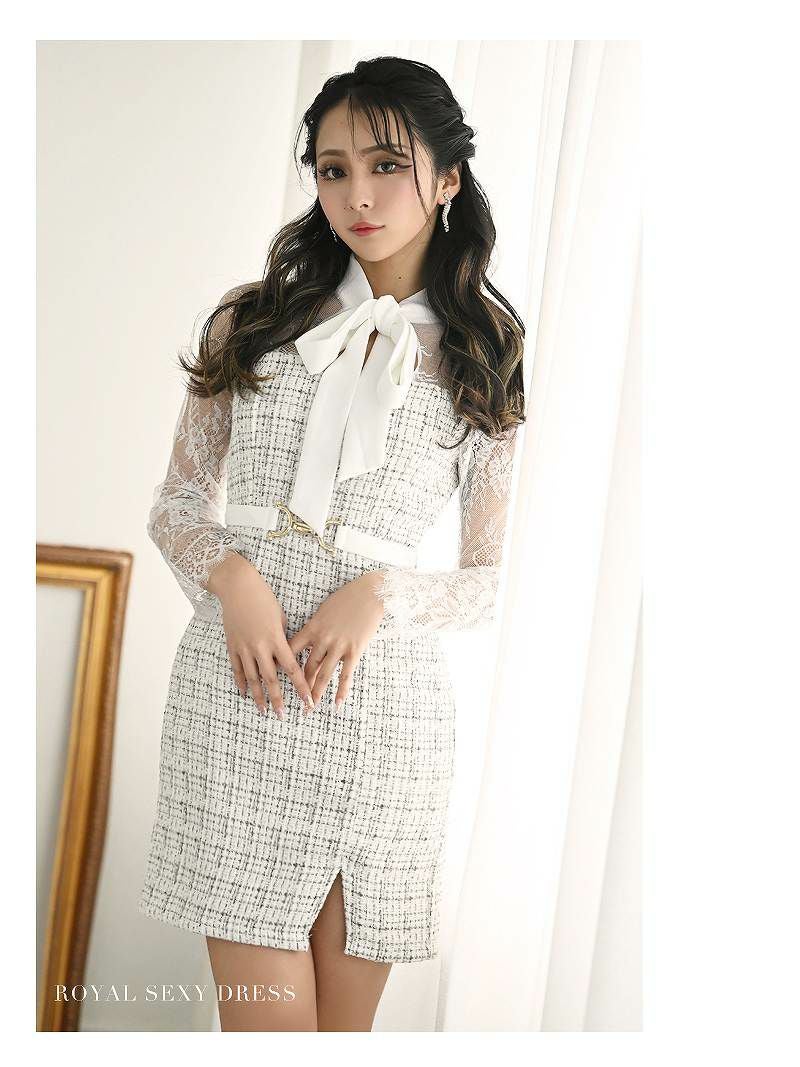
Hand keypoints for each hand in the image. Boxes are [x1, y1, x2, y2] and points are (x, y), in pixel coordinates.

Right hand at [207, 552, 314, 718]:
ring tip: (263, 711)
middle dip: (278, 699)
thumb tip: (286, 656)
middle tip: (283, 716)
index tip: (308, 701)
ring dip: (259, 697)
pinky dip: (241, 683)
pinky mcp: (232, 646)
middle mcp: (260, 647)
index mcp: (276, 639)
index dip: (301, 687)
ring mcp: (244, 648)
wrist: (237, 587)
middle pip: (271, 679)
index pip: (292, 669)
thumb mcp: (280, 617)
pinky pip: (237, 669)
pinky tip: (245, 694)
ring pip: (252, 678)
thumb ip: (283, 639)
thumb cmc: (264, 598)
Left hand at [287, 571, 385, 713]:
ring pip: (323, 674)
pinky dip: (341, 690)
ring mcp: (339, 646)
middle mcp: (322, 639)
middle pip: (306, 667)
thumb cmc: (346, 597)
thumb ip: (314, 626)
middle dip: (299, 686)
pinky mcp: (355, 650)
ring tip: (310, 709)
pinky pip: (346, 674)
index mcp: (312, 628)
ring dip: (316, 693)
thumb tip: (308, 639)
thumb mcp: (324, 610)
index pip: (291, 650)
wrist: (370, 592)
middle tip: (291, 702)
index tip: (274, 678)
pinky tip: (337, 704)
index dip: (281, 665)